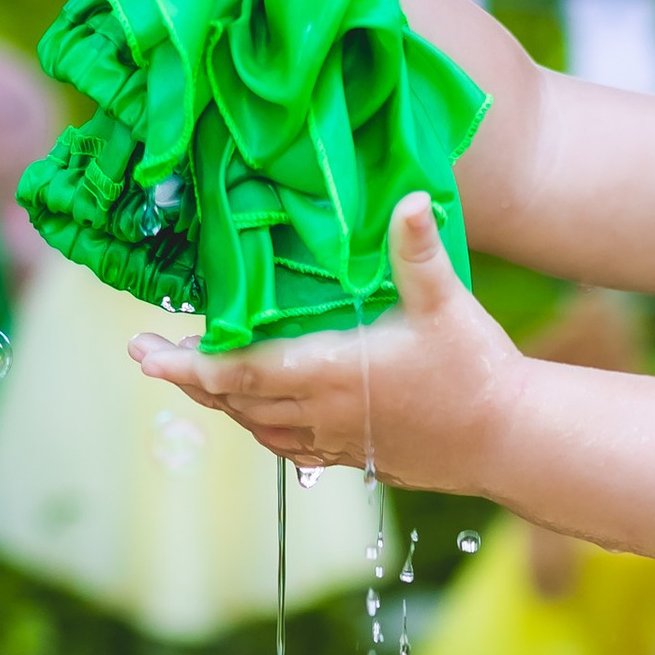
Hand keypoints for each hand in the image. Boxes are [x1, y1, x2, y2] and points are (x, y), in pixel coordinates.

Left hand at [128, 194, 522, 490]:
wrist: (511, 440)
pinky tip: (258, 414)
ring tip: (195, 379)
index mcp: (329, 373)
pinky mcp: (356, 457)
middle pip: (233, 402)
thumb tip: (407, 197)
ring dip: (222, 404)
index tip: (144, 352)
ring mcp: (337, 441)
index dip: (185, 364)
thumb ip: (418, 251)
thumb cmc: (478, 371)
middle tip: (149, 356)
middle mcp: (321, 413)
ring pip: (257, 427)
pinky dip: (261, 426)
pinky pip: (289, 446)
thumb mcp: (447, 303)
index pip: (238, 372)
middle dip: (187, 379)